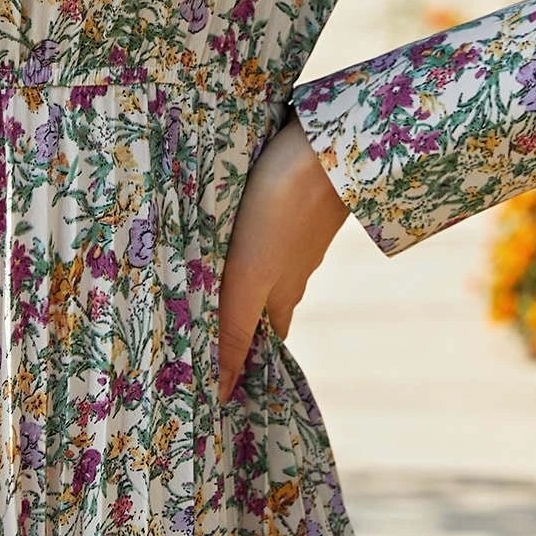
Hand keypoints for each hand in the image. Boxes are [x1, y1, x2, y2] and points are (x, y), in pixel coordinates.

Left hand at [217, 111, 348, 402]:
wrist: (330, 143)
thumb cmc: (282, 209)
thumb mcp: (250, 276)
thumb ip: (234, 329)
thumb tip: (221, 392)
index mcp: (282, 295)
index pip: (263, 343)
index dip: (243, 365)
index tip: (220, 384)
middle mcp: (292, 271)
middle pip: (263, 308)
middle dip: (239, 326)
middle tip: (205, 340)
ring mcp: (297, 236)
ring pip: (266, 270)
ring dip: (241, 285)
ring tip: (210, 289)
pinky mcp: (295, 199)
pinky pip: (268, 234)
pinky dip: (249, 246)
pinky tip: (235, 233)